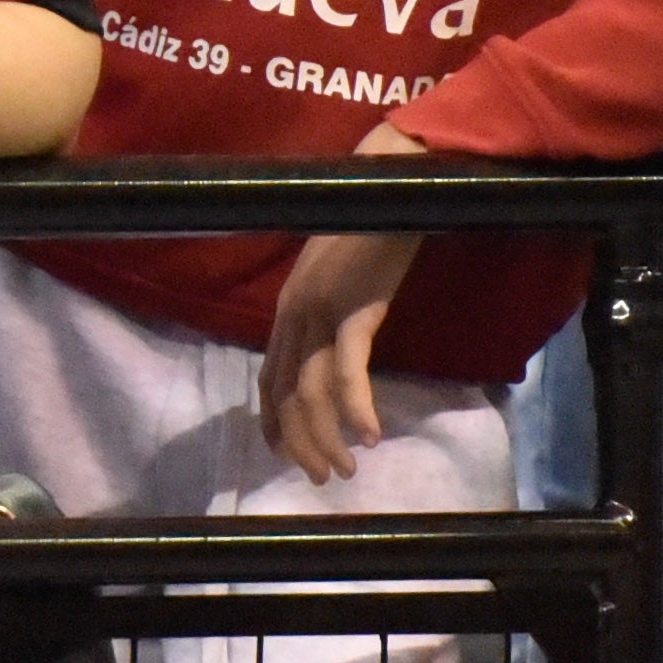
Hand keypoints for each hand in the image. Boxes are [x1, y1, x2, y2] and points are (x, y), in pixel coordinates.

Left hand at [258, 127, 434, 486]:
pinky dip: (357, 407)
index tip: (285, 454)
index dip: (274, 419)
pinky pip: (349, 370)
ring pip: (311, 392)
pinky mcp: (354, 310)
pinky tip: (371, 435)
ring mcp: (320, 311)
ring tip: (344, 469)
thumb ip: (330, 310)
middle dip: (299, 441)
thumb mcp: (340, 275)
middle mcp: (294, 313)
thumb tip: (337, 344)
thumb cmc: (372, 226)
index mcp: (289, 307)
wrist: (392, 184)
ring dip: (326, 437)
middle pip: (286, 393)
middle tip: (319, 478)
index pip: (269, 376)